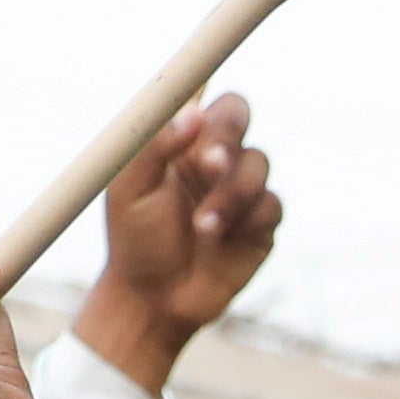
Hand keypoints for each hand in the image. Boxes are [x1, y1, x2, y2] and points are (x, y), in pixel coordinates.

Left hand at [69, 99, 279, 386]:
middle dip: (226, 140)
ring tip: (201, 229)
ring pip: (258, 165)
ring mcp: (241, 190)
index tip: (198, 120)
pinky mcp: (261, 224)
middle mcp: (215, 158)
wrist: (154, 299)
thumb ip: (153, 145)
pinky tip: (220, 243)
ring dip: (230, 195)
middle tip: (209, 166)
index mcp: (181, 142)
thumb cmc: (134, 239)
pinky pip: (271, 205)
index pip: (204, 99)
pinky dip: (247, 221)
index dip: (208, 99)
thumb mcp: (128, 189)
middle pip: (240, 117)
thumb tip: (190, 111)